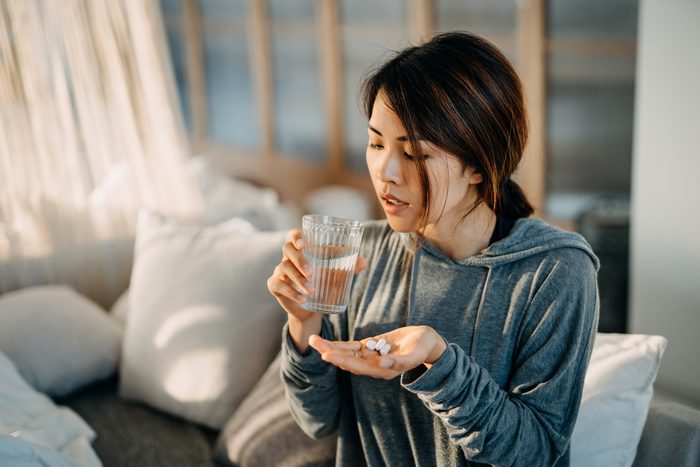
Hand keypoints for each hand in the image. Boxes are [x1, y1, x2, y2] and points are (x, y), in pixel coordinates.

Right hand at [267, 229, 366, 350]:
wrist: (312, 308)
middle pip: (287, 249)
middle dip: (299, 260)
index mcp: (302, 249)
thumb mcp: (337, 275)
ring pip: (284, 268)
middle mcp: (288, 257)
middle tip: (312, 272)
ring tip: (311, 291)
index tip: (303, 244)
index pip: (294, 235)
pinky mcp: (275, 285)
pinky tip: (303, 299)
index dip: (296, 236)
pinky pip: (278, 285)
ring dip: (298, 279)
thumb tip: (363, 261)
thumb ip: (349, 266)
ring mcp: (279, 271)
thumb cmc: (324, 284)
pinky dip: (291, 292)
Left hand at [308, 325, 446, 379]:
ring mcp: (371, 356)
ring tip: (314, 340)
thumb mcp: (415, 353)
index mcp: (383, 369)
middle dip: (329, 352)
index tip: (326, 355)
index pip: (358, 366)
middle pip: (347, 360)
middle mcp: (373, 365)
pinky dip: (340, 345)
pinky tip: (327, 342)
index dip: (342, 360)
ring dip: (331, 347)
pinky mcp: (371, 347)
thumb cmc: (423, 348)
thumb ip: (401, 360)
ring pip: (347, 353)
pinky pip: (352, 347)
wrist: (426, 342)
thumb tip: (383, 363)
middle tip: (313, 342)